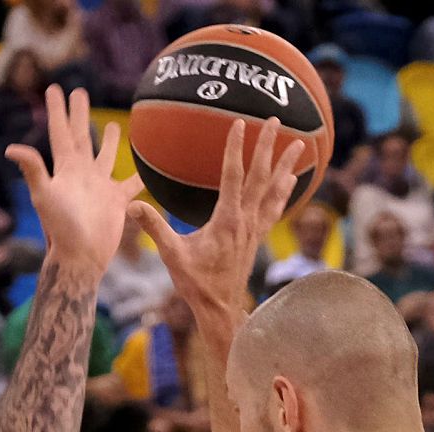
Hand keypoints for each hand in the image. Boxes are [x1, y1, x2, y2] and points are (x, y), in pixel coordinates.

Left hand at [5, 86, 143, 278]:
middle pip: (81, 136)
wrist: (81, 256)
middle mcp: (82, 174)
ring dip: (109, 141)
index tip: (55, 88)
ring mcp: (100, 187)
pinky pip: (132, 184)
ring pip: (105, 156)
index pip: (60, 132)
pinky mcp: (117, 201)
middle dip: (79, 114)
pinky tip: (149, 166)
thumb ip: (33, 170)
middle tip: (80, 91)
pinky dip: (141, 175)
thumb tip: (11, 148)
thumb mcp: (45, 195)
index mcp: (66, 168)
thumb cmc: (62, 228)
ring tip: (115, 125)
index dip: (57, 110)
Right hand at [130, 117, 305, 323]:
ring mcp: (254, 228)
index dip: (235, 148)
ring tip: (300, 145)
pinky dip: (284, 191)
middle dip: (268, 147)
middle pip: (260, 176)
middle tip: (277, 121)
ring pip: (274, 190)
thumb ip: (154, 227)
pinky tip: (291, 180)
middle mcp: (245, 220)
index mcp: (226, 220)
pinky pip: (274, 208)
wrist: (219, 308)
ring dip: (286, 166)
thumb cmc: (195, 283)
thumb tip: (132, 206)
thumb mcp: (171, 255)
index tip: (240, 123)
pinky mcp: (256, 236)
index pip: (232, 175)